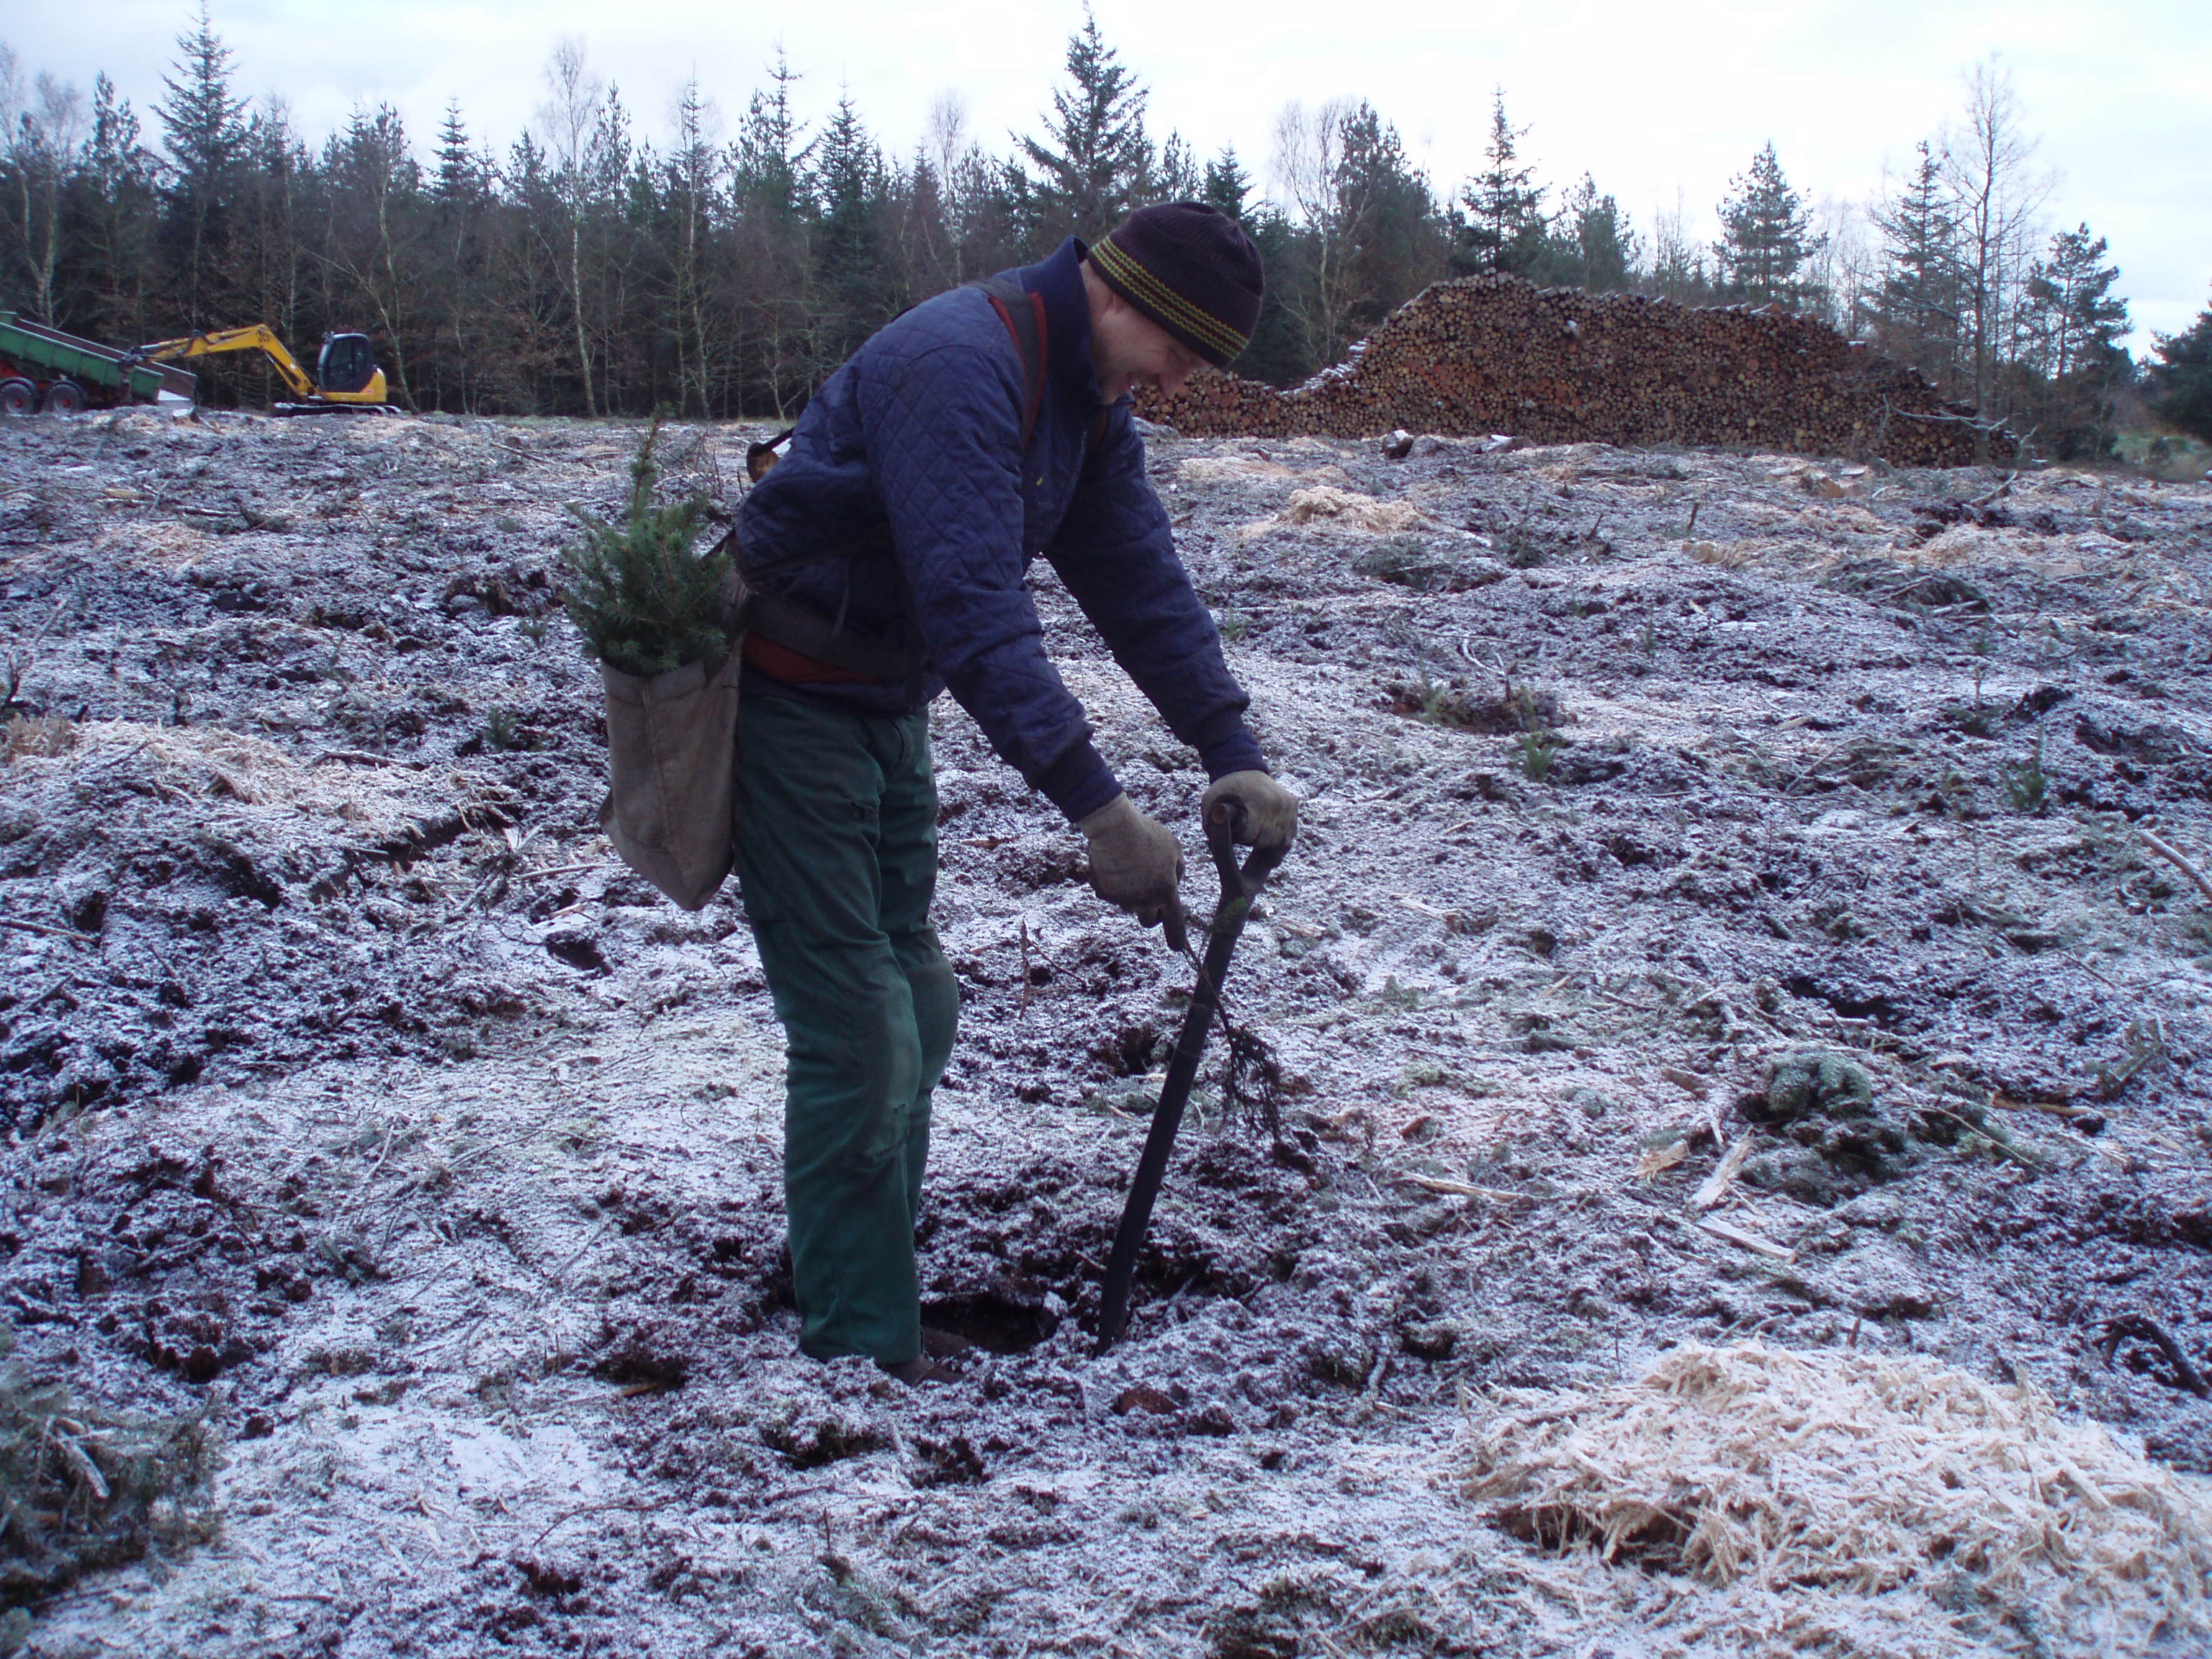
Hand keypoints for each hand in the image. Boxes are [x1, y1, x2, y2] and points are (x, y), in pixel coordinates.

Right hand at [1078, 794, 1185, 930]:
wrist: (1114, 827)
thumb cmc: (1148, 834)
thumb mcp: (1174, 848)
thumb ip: (1178, 870)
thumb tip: (1174, 882)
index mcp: (1166, 891)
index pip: (1175, 923)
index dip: (1177, 938)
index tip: (1177, 947)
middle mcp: (1145, 901)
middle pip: (1149, 922)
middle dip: (1151, 914)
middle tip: (1150, 896)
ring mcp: (1123, 899)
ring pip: (1129, 906)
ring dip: (1131, 893)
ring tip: (1130, 866)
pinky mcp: (1105, 894)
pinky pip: (1112, 895)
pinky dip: (1113, 884)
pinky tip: (1114, 865)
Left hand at [1201, 771, 1297, 849]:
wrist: (1244, 767)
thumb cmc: (1226, 787)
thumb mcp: (1211, 801)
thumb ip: (1210, 823)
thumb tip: (1214, 846)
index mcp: (1259, 802)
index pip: (1250, 836)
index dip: (1239, 837)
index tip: (1233, 831)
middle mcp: (1278, 804)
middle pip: (1267, 840)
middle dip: (1252, 842)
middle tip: (1244, 833)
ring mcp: (1289, 805)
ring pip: (1281, 841)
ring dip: (1266, 842)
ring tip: (1255, 834)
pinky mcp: (1294, 806)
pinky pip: (1290, 834)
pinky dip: (1280, 840)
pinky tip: (1269, 840)